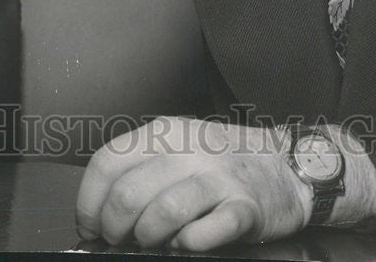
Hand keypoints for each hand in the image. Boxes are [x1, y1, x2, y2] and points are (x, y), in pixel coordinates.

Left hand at [75, 117, 310, 251]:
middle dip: (114, 227)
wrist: (286, 165)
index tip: (90, 223)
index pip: (108, 162)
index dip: (89, 201)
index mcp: (166, 132)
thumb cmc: (224, 161)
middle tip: (120, 238)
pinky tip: (186, 242)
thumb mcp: (179, 145)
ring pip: (163, 212)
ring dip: (148, 236)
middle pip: (129, 193)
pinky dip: (187, 244)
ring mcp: (218, 178)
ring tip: (152, 241)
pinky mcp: (244, 208)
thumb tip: (99, 207)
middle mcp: (189, 150)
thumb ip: (143, 167)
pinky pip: (205, 232)